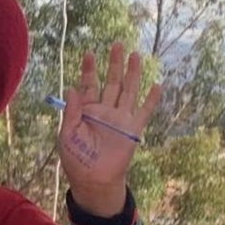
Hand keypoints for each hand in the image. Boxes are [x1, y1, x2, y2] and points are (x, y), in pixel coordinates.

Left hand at [59, 44, 161, 217]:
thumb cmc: (76, 159)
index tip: (90, 53)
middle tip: (117, 44)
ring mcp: (120, 118)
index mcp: (87, 111)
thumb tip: (72, 88)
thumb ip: (71, 112)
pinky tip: (156, 84)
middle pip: (112, 82)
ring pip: (128, 90)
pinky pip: (144, 111)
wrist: (93, 180)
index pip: (89, 85)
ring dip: (133, 74)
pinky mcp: (133, 129)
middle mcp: (105, 110)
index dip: (90, 69)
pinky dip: (151, 99)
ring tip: (136, 55)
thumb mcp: (67, 135)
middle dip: (114, 64)